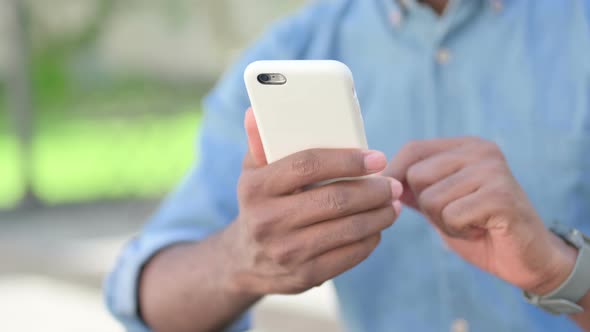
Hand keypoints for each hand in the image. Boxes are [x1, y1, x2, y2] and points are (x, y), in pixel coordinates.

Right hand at [222, 109, 402, 295]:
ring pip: (347, 229)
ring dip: (379, 215)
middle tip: (392, 183)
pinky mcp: (304, 275)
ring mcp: (286, 251)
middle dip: (372, 190)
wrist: (245, 259)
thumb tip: (256, 111)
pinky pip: (348, 256)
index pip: (307, 165)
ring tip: (392, 204)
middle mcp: (267, 220)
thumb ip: (260, 142)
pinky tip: (378, 228)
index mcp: (255, 187)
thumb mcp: (252, 172)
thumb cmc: (260, 203)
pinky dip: (370, 240)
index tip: (376, 158)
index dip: (347, 160)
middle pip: (334, 200)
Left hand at [384, 137, 576, 293]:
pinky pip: (451, 215)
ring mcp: (492, 171)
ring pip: (431, 198)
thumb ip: (415, 188)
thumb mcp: (440, 203)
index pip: (413, 149)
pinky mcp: (500, 196)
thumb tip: (379, 179)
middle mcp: (480, 151)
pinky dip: (458, 231)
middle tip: (454, 215)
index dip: (394, 173)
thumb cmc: (480, 228)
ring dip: (443, 221)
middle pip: (416, 175)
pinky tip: (480, 230)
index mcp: (465, 146)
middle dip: (425, 206)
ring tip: (469, 222)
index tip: (393, 197)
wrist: (527, 257)